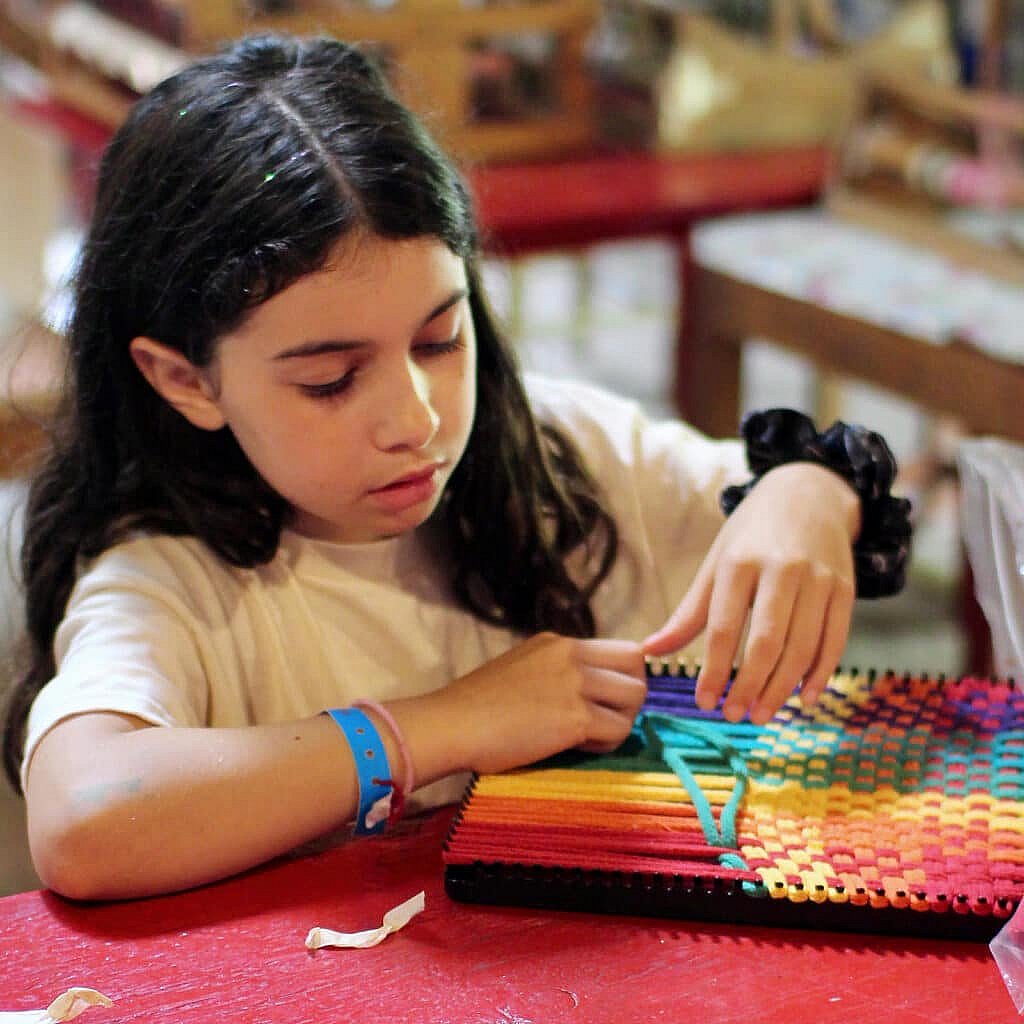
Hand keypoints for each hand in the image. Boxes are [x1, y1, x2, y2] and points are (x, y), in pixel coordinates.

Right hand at [441, 632, 646, 774]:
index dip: (622, 677)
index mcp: (558, 642)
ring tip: (591, 736)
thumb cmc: (476, 707)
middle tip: (607, 718)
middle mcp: (571, 654)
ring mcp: (574, 683)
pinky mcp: (575, 716)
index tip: (606, 700)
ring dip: (621, 720)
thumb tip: (586, 692)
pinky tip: (577, 747)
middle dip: (630, 695)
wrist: (452, 724)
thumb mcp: (521, 668)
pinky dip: (606, 744)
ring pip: (634, 697)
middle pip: (637, 664)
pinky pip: (618, 730)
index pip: (620, 648)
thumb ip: (555, 670)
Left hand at [643, 462, 858, 724]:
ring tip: (762, 714)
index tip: (704, 702)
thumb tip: (650, 651)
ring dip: (782, 688)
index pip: (723, 627)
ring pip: (802, 647)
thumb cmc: (752, 535)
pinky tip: (804, 698)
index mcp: (740, 562)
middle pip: (766, 641)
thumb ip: (689, 612)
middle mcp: (782, 569)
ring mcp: (819, 579)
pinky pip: (834, 640)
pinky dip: (820, 674)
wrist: (809, 492)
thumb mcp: (717, 562)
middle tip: (734, 716)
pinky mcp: (845, 588)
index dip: (713, 670)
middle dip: (749, 686)